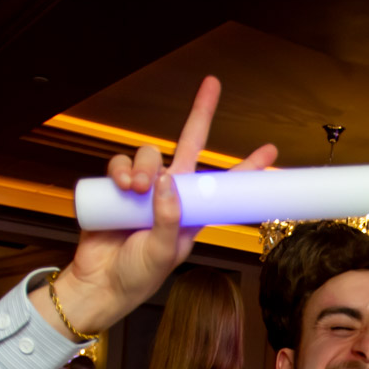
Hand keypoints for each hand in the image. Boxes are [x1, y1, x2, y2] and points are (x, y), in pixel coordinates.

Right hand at [46, 76, 277, 338]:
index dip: (246, 168)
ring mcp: (143, 188)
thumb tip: (168, 180)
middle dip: (200, 114)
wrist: (99, 283)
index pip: (223, 185)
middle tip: (212, 85)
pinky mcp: (115, 187)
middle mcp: (170, 194)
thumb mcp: (163, 252)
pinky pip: (121, 163)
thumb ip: (168, 218)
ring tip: (137, 188)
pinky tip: (122, 185)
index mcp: (191, 212)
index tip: (270, 151)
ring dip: (145, 165)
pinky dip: (121, 168)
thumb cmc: (137, 275)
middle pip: (188, 145)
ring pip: (150, 154)